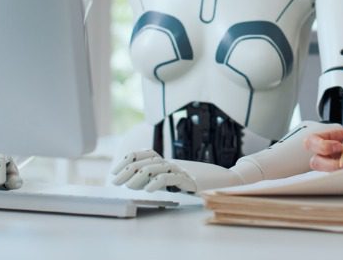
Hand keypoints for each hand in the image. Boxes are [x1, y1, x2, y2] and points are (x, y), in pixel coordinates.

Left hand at [111, 150, 242, 192]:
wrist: (227, 181)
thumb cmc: (202, 181)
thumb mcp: (178, 179)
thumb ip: (162, 178)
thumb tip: (137, 182)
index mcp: (169, 162)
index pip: (145, 153)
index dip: (128, 159)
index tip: (116, 171)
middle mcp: (174, 163)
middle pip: (146, 160)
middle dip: (127, 169)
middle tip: (115, 181)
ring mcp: (182, 170)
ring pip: (155, 167)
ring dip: (138, 177)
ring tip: (128, 186)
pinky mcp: (190, 180)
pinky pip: (170, 178)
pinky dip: (156, 182)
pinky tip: (148, 190)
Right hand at [303, 124, 342, 170]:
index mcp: (334, 138)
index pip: (314, 140)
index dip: (321, 145)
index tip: (339, 146)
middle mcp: (332, 154)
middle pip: (315, 160)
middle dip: (328, 163)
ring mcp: (337, 167)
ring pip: (323, 174)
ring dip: (336, 172)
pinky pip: (335, 183)